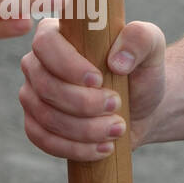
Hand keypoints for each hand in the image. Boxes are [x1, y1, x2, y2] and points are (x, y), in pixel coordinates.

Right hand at [20, 18, 166, 157]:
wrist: (141, 108)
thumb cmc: (141, 72)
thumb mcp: (151, 48)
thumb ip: (140, 38)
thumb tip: (116, 61)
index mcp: (57, 34)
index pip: (46, 44)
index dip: (68, 65)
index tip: (99, 80)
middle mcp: (37, 63)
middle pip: (45, 85)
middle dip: (83, 103)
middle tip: (116, 106)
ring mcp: (33, 95)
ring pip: (46, 117)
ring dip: (84, 129)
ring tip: (117, 128)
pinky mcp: (36, 124)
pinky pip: (42, 140)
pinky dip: (74, 148)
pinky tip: (102, 148)